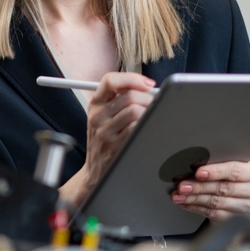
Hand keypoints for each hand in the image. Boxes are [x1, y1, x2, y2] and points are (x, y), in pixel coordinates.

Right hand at [59, 72, 154, 205]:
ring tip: (152, 119)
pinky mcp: (115, 145)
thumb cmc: (103, 142)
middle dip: (148, 99)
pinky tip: (147, 130)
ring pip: (135, 111)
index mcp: (95, 104)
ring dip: (150, 113)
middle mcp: (97, 116)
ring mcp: (105, 131)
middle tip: (155, 106)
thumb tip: (148, 88)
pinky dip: (147, 126)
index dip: (132, 78)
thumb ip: (119, 100)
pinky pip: (137, 128)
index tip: (148, 84)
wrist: (94, 171)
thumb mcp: (102, 117)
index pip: (110, 80)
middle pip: (129, 96)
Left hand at [171, 161, 249, 219]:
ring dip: (194, 198)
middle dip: (199, 187)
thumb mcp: (235, 163)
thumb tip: (197, 163)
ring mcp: (247, 208)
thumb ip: (221, 162)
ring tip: (179, 194)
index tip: (198, 172)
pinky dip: (196, 207)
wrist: (246, 190)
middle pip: (224, 189)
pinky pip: (213, 214)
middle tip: (182, 185)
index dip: (216, 172)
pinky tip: (185, 202)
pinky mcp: (236, 219)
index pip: (235, 172)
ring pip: (217, 203)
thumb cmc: (236, 172)